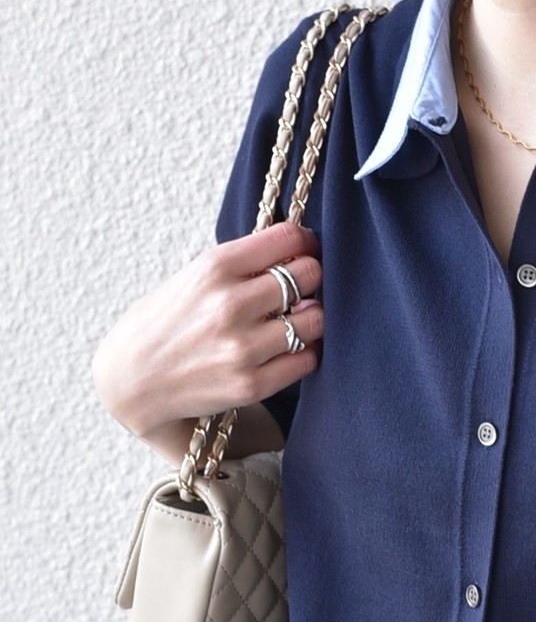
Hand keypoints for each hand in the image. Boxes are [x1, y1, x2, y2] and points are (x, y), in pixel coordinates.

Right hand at [91, 222, 323, 438]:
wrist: (133, 380)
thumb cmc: (167, 322)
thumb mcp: (195, 277)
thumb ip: (244, 265)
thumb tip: (301, 254)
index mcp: (214, 267)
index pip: (287, 238)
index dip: (305, 242)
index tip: (305, 250)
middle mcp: (230, 304)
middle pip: (309, 275)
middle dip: (312, 278)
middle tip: (302, 288)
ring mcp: (242, 347)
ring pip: (316, 319)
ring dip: (311, 318)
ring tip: (295, 320)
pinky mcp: (251, 384)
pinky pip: (307, 359)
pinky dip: (305, 352)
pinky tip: (288, 349)